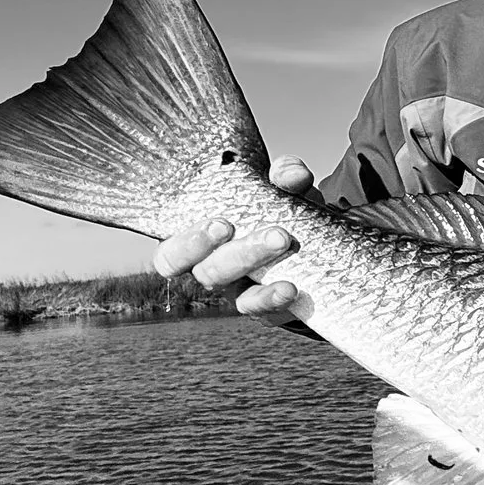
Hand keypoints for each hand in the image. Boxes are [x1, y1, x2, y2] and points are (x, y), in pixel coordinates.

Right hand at [150, 157, 314, 324]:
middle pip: (206, 271)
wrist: (313, 241)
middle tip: (269, 232)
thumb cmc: (278, 208)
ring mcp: (235, 290)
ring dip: (254, 262)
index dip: (187, 244)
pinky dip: (272, 299)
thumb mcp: (282, 187)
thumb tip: (290, 177)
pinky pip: (258, 310)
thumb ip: (284, 174)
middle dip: (236, 252)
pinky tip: (290, 288)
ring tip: (282, 240)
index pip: (170, 254)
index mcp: (199, 239)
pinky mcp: (261, 306)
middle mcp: (210, 268)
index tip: (221, 224)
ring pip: (230, 289)